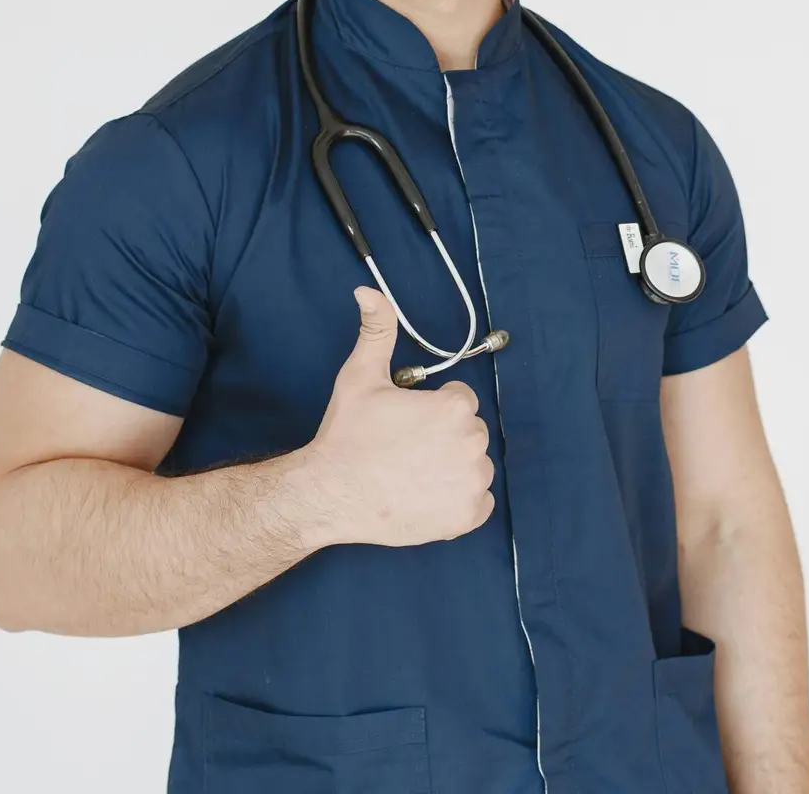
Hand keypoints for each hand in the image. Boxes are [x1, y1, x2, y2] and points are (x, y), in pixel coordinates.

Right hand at [303, 287, 496, 547]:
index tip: (405, 424)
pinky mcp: (467, 516)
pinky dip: (457, 500)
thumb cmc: (347, 436)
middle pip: (468, 433)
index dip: (431, 410)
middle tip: (404, 449)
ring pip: (473, 466)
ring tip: (412, 473)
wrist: (330, 494)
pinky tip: (424, 496)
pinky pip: (477, 501)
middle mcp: (473, 444)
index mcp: (455, 409)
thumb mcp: (361, 376)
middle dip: (443, 438)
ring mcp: (472, 483)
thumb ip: (376, 330)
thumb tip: (368, 291)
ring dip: (451, 468)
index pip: (460, 401)